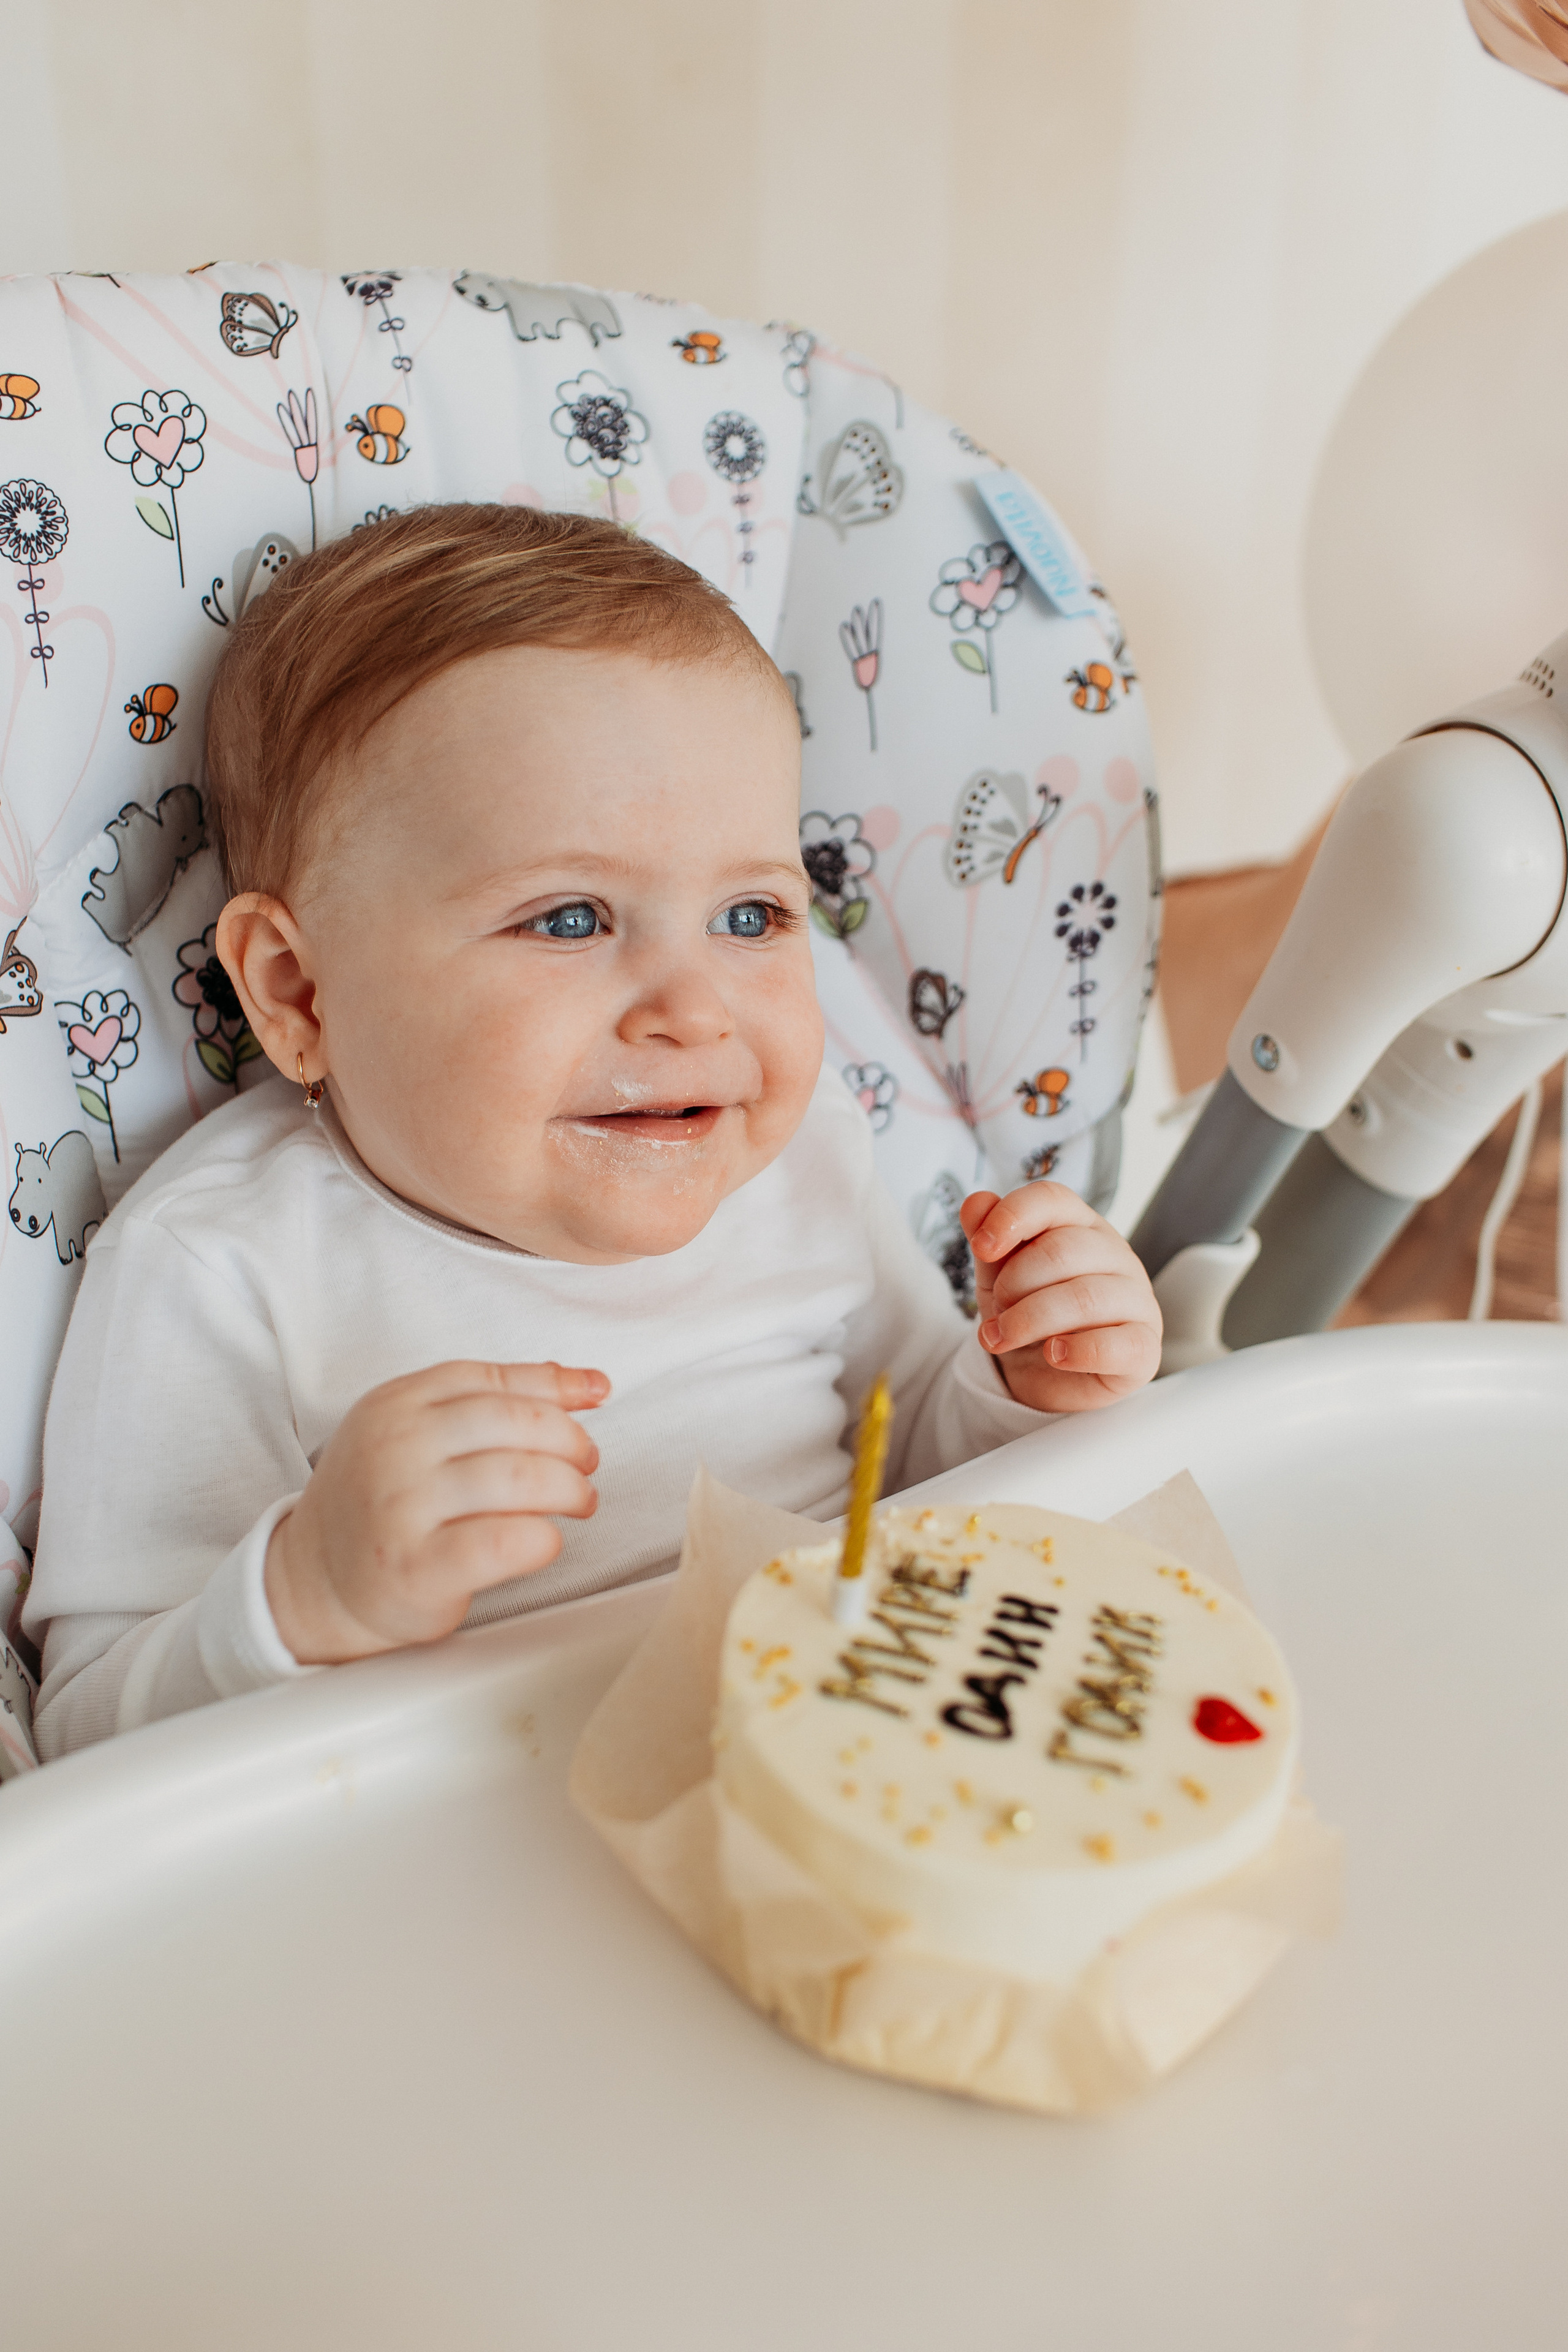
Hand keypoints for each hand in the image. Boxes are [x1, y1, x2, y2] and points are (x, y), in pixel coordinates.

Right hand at [265, 1360, 607, 1664]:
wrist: (315, 1580)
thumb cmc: (382, 1503)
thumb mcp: (417, 1432)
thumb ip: (493, 1401)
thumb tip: (589, 1384)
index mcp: (395, 1403)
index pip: (494, 1379)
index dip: (556, 1388)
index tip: (596, 1397)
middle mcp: (396, 1447)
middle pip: (517, 1422)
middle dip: (571, 1442)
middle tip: (585, 1464)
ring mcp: (403, 1506)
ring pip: (521, 1477)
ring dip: (570, 1490)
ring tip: (578, 1502)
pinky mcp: (418, 1567)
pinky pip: (508, 1540)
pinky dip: (544, 1539)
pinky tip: (543, 1542)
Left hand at [960, 1183, 1160, 1412]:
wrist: (1048, 1380)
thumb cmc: (1030, 1318)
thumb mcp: (999, 1279)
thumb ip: (989, 1241)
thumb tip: (975, 1203)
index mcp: (1082, 1227)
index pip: (1053, 1199)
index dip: (1013, 1217)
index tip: (981, 1248)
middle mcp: (1117, 1256)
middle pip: (1062, 1249)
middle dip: (1013, 1283)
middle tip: (997, 1311)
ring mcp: (1137, 1300)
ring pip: (1083, 1298)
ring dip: (1029, 1321)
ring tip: (1003, 1338)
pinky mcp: (1145, 1348)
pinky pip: (1114, 1345)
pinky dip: (1075, 1352)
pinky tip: (1053, 1355)